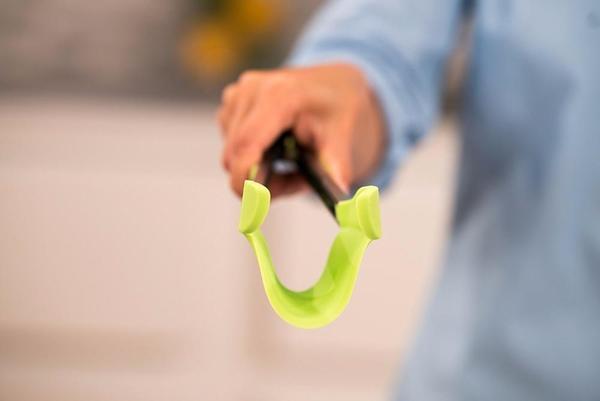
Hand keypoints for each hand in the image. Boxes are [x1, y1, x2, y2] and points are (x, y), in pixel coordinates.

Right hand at [218, 63, 384, 197]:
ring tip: (294, 163)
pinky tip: (279, 151)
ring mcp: (235, 97)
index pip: (247, 144)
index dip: (246, 180)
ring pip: (232, 158)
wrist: (333, 84)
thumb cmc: (338, 107)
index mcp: (278, 94)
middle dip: (262, 181)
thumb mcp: (345, 133)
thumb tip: (338, 190)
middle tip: (299, 182)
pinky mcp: (229, 106)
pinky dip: (253, 159)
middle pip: (236, 157)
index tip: (257, 207)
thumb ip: (336, 163)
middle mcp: (250, 91)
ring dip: (260, 172)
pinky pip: (232, 148)